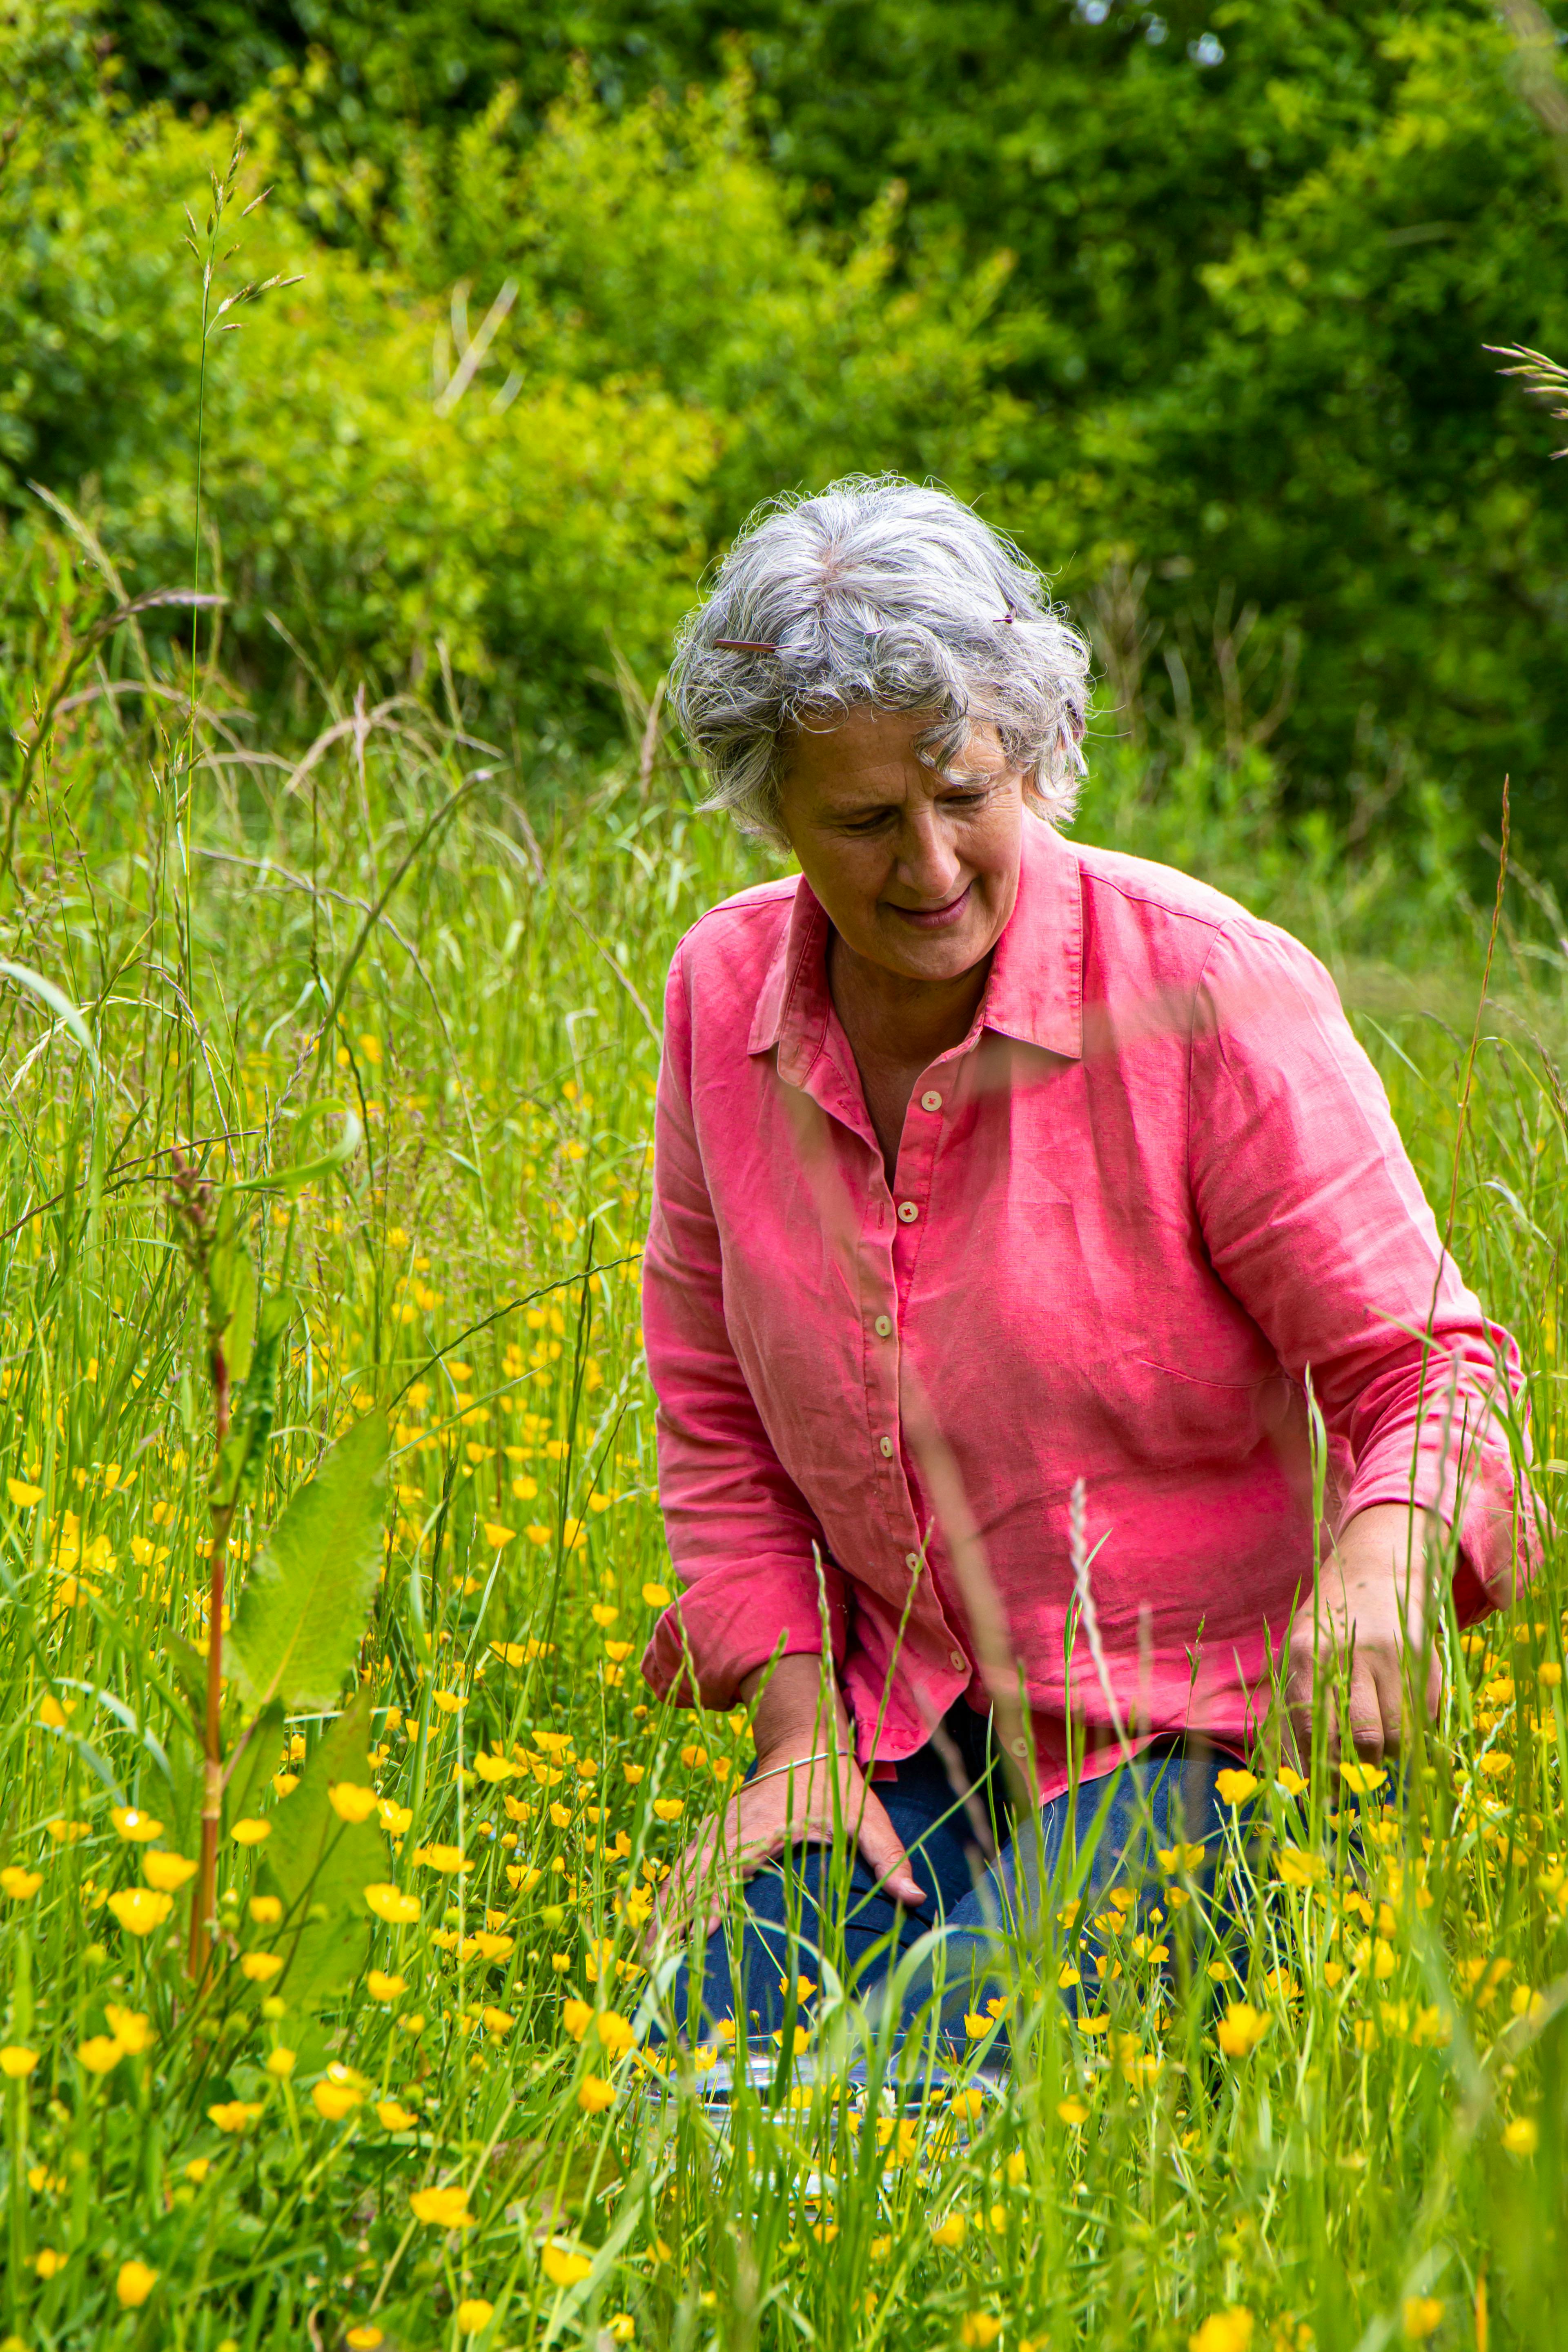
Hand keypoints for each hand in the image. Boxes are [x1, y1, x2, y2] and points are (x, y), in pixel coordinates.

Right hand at [645, 1654, 924, 1948]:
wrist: (804, 1743)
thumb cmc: (837, 1785)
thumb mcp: (866, 1817)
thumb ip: (888, 1856)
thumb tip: (915, 1897)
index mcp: (764, 1825)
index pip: (734, 1868)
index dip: (715, 1902)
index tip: (700, 1936)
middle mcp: (733, 1827)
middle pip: (695, 1875)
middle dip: (674, 1918)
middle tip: (654, 1963)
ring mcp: (719, 1829)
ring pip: (683, 1873)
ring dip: (665, 1911)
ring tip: (647, 1956)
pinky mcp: (714, 1833)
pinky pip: (685, 1867)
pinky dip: (669, 1895)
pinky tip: (658, 1925)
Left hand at [1284, 1503, 1442, 1766]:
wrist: (1375, 1570)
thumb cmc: (1327, 1624)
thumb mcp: (1298, 1653)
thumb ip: (1291, 1707)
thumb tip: (1285, 1773)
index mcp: (1307, 1654)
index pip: (1312, 1728)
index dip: (1319, 1770)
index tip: (1320, 1795)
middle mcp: (1349, 1653)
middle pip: (1361, 1736)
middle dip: (1357, 1771)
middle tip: (1354, 1784)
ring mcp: (1391, 1656)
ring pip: (1396, 1735)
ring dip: (1387, 1756)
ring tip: (1376, 1751)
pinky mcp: (1424, 1659)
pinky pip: (1421, 1719)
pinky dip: (1412, 1734)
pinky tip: (1399, 1724)